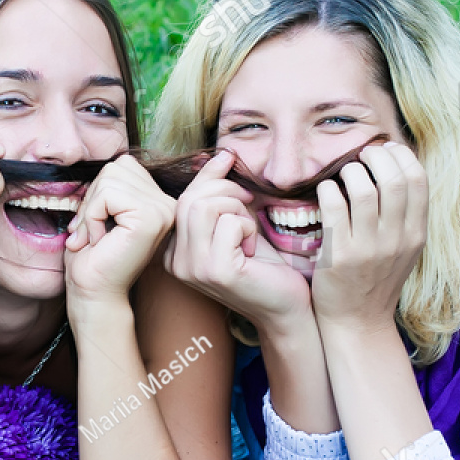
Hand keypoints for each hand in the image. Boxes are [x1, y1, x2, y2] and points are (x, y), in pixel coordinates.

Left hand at [64, 156, 175, 313]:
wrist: (93, 292)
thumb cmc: (93, 257)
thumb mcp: (100, 209)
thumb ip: (111, 183)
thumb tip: (112, 159)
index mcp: (158, 200)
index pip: (122, 165)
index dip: (98, 192)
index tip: (96, 225)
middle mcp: (167, 203)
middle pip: (115, 168)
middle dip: (92, 200)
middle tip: (93, 233)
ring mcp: (163, 210)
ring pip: (109, 179)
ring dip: (91, 210)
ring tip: (98, 237)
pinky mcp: (151, 218)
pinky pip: (108, 195)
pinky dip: (93, 217)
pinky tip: (101, 240)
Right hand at [163, 150, 312, 329]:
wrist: (285, 305)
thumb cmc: (263, 265)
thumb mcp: (235, 222)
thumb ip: (221, 194)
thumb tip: (221, 153)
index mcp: (174, 252)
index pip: (182, 199)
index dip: (208, 175)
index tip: (230, 161)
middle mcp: (175, 263)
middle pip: (191, 200)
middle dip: (226, 190)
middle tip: (250, 204)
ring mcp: (192, 269)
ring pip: (206, 207)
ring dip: (237, 210)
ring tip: (248, 231)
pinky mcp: (214, 271)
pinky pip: (229, 223)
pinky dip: (248, 227)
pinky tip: (251, 248)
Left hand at [310, 142, 427, 331]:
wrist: (358, 322)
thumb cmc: (376, 281)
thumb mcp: (404, 250)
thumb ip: (405, 216)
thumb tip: (398, 170)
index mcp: (416, 234)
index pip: (418, 180)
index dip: (401, 156)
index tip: (386, 150)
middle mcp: (397, 239)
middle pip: (393, 179)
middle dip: (376, 156)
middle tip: (361, 156)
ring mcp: (369, 248)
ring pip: (364, 189)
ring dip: (350, 170)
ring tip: (343, 172)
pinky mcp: (341, 255)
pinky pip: (334, 207)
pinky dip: (328, 189)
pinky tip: (325, 190)